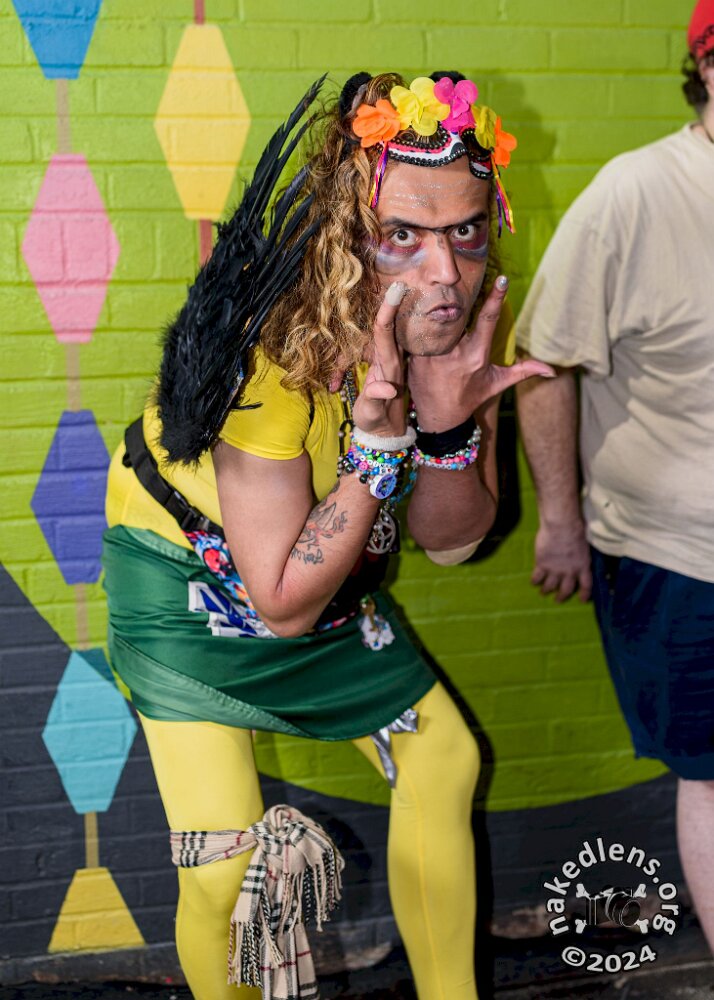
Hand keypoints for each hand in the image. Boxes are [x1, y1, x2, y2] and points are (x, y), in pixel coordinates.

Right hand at [351, 282, 407, 435]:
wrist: (386, 433)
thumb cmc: (377, 422)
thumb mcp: (373, 413)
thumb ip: (377, 398)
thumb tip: (385, 387)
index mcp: (389, 368)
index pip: (385, 335)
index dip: (387, 314)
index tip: (394, 293)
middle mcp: (391, 361)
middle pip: (390, 328)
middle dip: (391, 306)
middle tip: (397, 281)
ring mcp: (389, 363)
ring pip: (388, 333)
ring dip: (390, 312)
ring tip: (393, 289)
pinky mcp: (386, 366)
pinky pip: (385, 341)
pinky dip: (385, 325)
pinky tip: (387, 313)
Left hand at [408, 275, 555, 430]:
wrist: (439, 418)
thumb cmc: (469, 397)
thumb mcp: (497, 383)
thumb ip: (523, 371)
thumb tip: (551, 370)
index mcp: (477, 355)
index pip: (488, 320)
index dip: (496, 298)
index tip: (501, 279)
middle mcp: (454, 353)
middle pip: (457, 314)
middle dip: (456, 299)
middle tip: (453, 281)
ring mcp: (432, 355)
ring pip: (434, 321)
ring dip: (435, 308)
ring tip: (431, 294)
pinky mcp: (414, 357)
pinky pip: (416, 334)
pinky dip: (416, 324)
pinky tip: (413, 313)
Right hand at [532, 518, 591, 602]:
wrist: (562, 526)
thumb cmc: (576, 530)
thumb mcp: (584, 547)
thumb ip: (581, 556)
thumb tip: (579, 557)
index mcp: (583, 566)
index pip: (586, 585)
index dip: (584, 594)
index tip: (582, 600)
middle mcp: (570, 572)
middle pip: (566, 590)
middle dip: (562, 597)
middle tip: (558, 600)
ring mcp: (555, 570)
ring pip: (550, 586)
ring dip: (546, 590)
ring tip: (543, 593)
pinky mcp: (542, 564)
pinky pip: (537, 577)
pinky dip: (535, 581)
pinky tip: (533, 582)